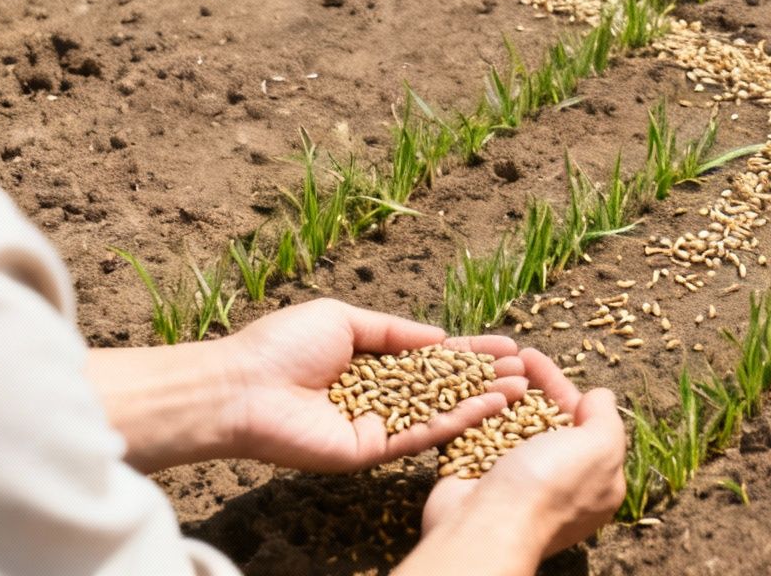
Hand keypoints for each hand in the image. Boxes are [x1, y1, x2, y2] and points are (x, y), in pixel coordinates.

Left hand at [221, 298, 525, 472]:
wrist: (243, 388)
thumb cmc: (283, 346)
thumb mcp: (345, 319)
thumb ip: (395, 331)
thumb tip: (441, 336)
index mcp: (370, 362)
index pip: (430, 357)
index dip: (468, 351)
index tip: (507, 344)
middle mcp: (378, 395)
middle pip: (443, 386)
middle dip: (485, 376)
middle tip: (527, 369)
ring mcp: (377, 425)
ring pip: (440, 412)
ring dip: (482, 400)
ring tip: (522, 387)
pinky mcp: (372, 451)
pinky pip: (421, 435)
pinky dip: (457, 421)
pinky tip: (488, 406)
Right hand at [417, 349, 626, 563]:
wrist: (487, 526)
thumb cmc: (549, 487)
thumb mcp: (600, 449)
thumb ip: (606, 419)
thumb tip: (599, 396)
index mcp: (593, 479)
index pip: (579, 420)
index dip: (558, 385)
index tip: (534, 357)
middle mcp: (554, 481)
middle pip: (541, 419)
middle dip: (526, 385)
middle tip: (506, 357)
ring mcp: (512, 481)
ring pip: (506, 425)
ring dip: (498, 393)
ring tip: (486, 367)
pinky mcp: (476, 477)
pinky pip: (476, 437)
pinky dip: (473, 413)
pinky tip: (467, 388)